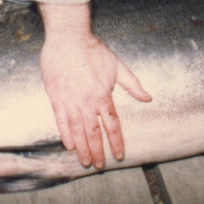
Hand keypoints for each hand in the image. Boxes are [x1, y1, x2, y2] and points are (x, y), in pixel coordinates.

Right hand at [38, 3, 151, 168]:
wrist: (68, 38)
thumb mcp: (117, 66)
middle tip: (98, 165)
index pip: (112, 125)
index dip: (116, 142)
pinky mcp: (55, 96)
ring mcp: (69, 100)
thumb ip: (132, 84)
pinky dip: (65, 133)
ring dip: (81, 147)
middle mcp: (86, 102)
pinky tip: (69, 144)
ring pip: (76, 130)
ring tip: (84, 161)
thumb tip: (148, 97)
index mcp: (103, 95)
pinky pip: (60, 119)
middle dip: (96, 151)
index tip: (119, 155)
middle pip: (93, 132)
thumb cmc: (93, 50)